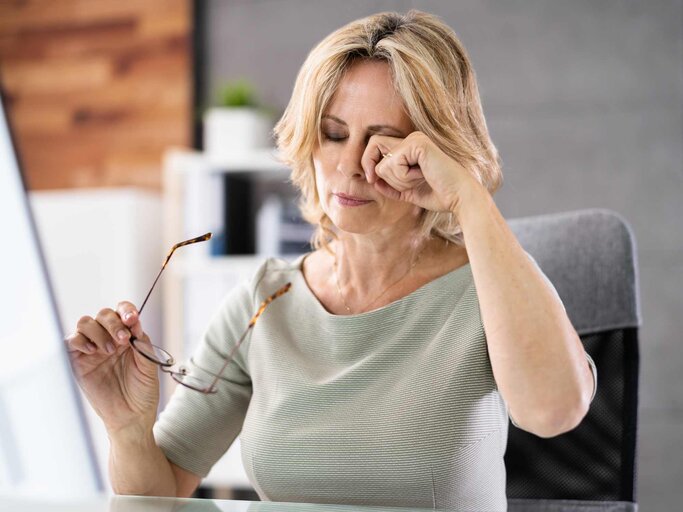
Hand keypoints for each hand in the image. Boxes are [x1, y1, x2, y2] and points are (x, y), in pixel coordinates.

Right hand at [65, 302, 159, 436]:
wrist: (131, 416)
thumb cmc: (142, 391)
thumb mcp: (149, 364)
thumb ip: (142, 343)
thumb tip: (135, 324)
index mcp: (128, 336)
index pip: (123, 312)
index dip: (126, 310)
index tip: (132, 318)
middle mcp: (109, 339)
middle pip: (104, 314)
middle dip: (113, 322)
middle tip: (123, 339)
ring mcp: (93, 349)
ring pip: (86, 322)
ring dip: (98, 331)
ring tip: (109, 350)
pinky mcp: (78, 362)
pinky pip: (70, 341)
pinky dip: (80, 340)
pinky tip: (93, 351)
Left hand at [361, 131, 482, 213]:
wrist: (459, 198)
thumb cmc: (439, 195)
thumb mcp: (408, 192)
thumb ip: (390, 185)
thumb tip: (372, 180)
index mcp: (410, 147)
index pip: (375, 147)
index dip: (369, 164)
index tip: (373, 181)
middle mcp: (412, 138)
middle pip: (373, 146)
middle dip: (379, 172)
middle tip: (400, 185)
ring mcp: (415, 139)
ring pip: (382, 163)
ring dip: (397, 181)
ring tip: (419, 180)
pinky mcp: (418, 144)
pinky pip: (393, 164)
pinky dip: (404, 178)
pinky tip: (422, 176)